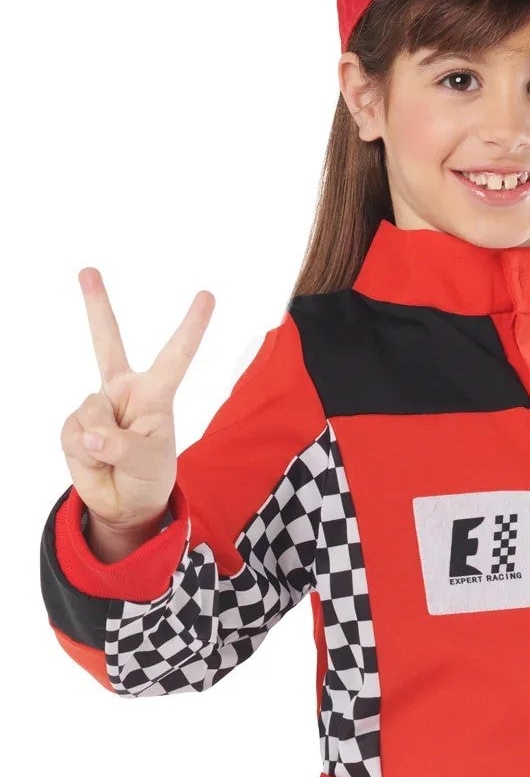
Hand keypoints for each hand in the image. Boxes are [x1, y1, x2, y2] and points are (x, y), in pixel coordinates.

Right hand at [60, 268, 215, 539]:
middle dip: (96, 305)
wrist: (124, 505)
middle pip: (107, 342)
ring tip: (113, 459)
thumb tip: (89, 434)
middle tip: (87, 271)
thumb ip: (121, 447)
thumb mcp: (148, 464)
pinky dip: (84, 455)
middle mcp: (124, 392)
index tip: (208, 296)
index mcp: (155, 395)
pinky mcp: (74, 426)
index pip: (176, 355)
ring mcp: (97, 407)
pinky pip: (74, 435)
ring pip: (91, 413)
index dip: (192, 327)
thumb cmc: (148, 478)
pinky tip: (95, 460)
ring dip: (102, 444)